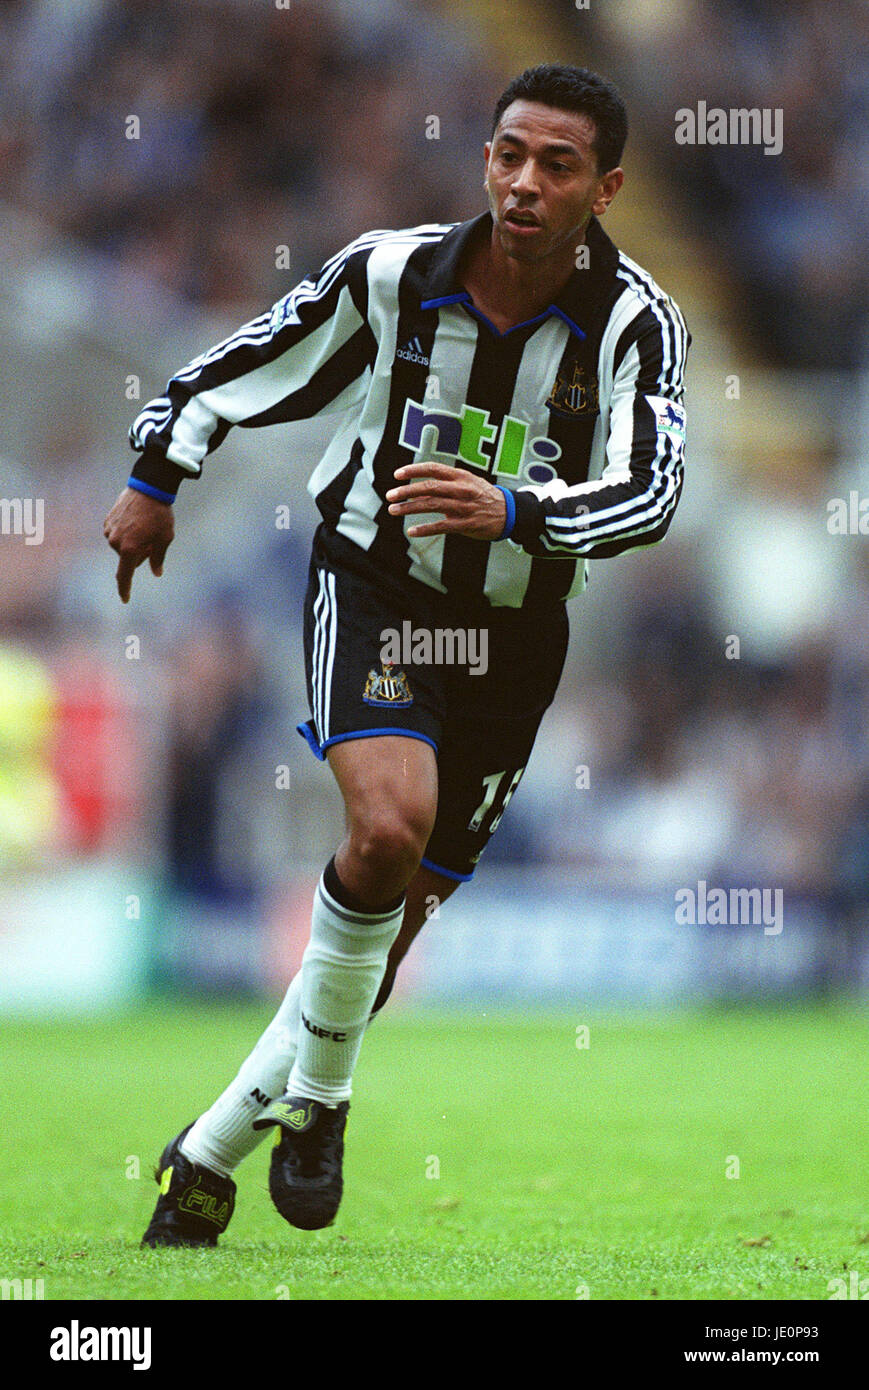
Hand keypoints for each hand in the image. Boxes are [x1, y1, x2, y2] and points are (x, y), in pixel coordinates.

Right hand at [103, 486, 174, 602]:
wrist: (148, 488)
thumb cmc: (160, 514)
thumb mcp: (165, 538)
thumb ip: (158, 558)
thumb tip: (156, 573)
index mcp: (130, 549)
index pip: (125, 575)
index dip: (125, 588)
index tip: (125, 599)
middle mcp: (115, 542)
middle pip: (127, 558)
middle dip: (139, 554)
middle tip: (152, 540)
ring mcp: (109, 530)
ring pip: (121, 546)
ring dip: (132, 543)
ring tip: (144, 527)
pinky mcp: (107, 521)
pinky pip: (116, 534)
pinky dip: (125, 533)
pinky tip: (136, 521)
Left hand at [386, 462, 506, 540]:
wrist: (509, 512)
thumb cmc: (483, 497)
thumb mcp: (466, 484)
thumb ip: (443, 487)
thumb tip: (416, 492)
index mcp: (460, 476)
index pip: (433, 469)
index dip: (414, 470)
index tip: (397, 475)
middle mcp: (461, 489)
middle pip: (429, 487)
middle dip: (406, 491)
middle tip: (390, 495)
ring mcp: (464, 507)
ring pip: (432, 505)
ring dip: (410, 508)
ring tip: (393, 510)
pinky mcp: (466, 524)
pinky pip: (442, 526)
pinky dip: (425, 529)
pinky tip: (411, 531)